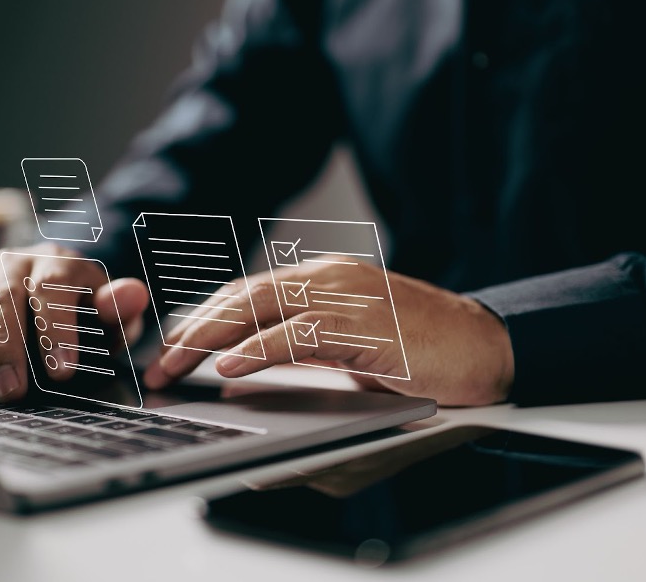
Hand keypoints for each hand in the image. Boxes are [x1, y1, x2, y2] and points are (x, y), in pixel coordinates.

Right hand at [0, 242, 148, 401]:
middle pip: (3, 298)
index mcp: (58, 265)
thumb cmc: (83, 316)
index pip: (54, 288)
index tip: (63, 372)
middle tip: (13, 390)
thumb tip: (133, 294)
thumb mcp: (109, 315)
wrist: (54, 295)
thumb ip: (119, 308)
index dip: (57, 329)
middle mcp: (13, 266)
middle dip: (6, 347)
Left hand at [143, 256, 512, 405]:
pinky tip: (233, 367)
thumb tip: (248, 362)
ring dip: (213, 339)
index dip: (203, 317)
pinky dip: (262, 349)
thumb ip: (301, 343)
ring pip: (263, 308)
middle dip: (195, 329)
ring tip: (179, 363)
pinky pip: (301, 335)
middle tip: (160, 360)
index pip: (247, 291)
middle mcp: (329, 278)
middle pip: (244, 296)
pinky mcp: (366, 326)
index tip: (171, 344)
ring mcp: (348, 297)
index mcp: (322, 277)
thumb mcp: (347, 339)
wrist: (485, 345)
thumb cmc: (418, 345)